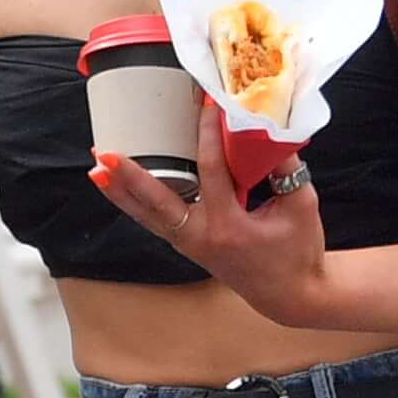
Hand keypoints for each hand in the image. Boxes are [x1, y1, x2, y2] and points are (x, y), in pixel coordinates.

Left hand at [88, 98, 333, 321]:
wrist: (289, 295)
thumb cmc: (298, 252)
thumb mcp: (301, 205)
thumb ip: (285, 166)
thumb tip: (267, 128)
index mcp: (228, 226)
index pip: (211, 169)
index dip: (208, 133)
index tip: (204, 102)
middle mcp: (200, 236)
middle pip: (157, 200)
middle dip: (131, 175)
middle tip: (106, 152)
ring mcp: (189, 244)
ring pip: (146, 215)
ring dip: (120, 190)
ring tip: (96, 166)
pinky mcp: (187, 244)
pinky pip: (154, 220)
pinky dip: (134, 203)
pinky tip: (115, 186)